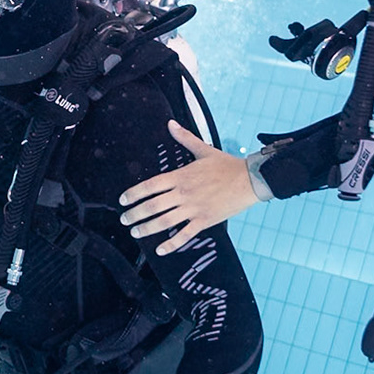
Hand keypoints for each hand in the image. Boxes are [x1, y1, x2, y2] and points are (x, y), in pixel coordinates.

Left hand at [119, 121, 256, 253]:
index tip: (123, 200)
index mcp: (181, 176)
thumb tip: (171, 124)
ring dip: (147, 228)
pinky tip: (160, 249)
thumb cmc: (227, 165)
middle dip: (135, 214)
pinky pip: (184, 235)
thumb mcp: (203, 149)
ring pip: (164, 222)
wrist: (250, 180)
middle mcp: (184, 193)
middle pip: (153, 206)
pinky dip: (171, 244)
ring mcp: (194, 209)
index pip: (151, 185)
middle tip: (124, 219)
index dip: (134, 193)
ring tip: (135, 232)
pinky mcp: (205, 221)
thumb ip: (184, 138)